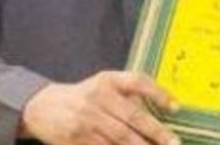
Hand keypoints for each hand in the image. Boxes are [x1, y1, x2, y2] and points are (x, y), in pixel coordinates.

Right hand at [19, 71, 180, 144]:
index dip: (158, 93)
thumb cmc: (83, 96)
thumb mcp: (103, 84)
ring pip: (120, 138)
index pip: (137, 82)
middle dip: (156, 132)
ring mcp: (86, 120)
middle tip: (174, 143)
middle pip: (132, 117)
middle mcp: (98, 98)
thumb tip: (162, 107)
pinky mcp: (76, 140)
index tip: (176, 107)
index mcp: (107, 80)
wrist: (42, 107)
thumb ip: (128, 92)